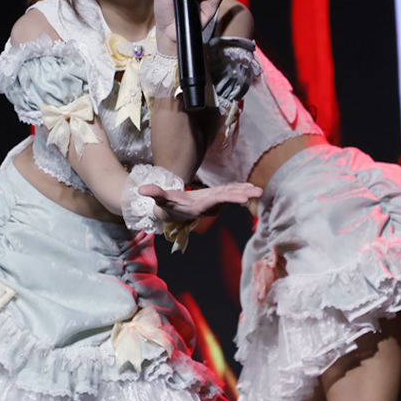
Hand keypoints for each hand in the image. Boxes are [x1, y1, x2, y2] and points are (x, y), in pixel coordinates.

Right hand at [140, 181, 262, 224]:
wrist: (173, 213)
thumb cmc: (167, 206)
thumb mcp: (161, 200)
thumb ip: (154, 194)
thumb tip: (142, 190)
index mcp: (199, 205)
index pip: (216, 201)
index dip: (230, 198)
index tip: (244, 198)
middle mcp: (209, 205)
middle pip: (228, 199)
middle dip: (242, 195)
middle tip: (258, 193)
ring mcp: (213, 201)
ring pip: (231, 195)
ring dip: (245, 193)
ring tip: (259, 191)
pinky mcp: (215, 197)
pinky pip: (229, 192)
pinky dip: (240, 189)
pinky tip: (251, 187)